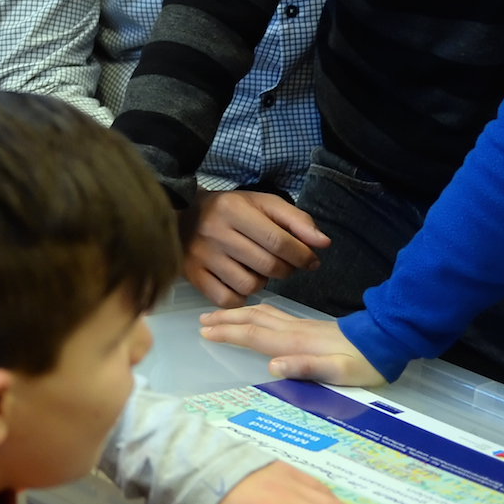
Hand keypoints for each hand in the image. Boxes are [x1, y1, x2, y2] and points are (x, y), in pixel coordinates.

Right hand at [187, 191, 328, 307]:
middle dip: (286, 270)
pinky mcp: (191, 275)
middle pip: (267, 265)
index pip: (279, 241)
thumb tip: (323, 243)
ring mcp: (201, 256)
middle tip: (284, 264)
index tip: (311, 261)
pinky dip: (240, 296)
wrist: (180, 215)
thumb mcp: (262, 203)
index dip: (303, 255)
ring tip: (257, 270)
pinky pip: (227, 299)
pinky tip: (240, 282)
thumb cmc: (229, 210)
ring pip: (249, 285)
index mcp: (233, 210)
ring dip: (262, 282)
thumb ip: (296, 220)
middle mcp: (215, 232)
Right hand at [199, 304, 385, 385]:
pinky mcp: (308, 326)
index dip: (227, 333)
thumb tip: (272, 365)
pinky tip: (253, 313)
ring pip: (261, 314)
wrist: (386, 342)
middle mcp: (293, 331)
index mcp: (294, 343)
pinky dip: (254, 311)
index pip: (253, 336)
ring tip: (218, 313)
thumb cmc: (363, 363)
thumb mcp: (338, 372)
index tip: (204, 331)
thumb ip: (305, 368)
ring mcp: (300, 326)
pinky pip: (272, 314)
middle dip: (225, 319)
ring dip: (236, 313)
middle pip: (251, 320)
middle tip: (202, 319)